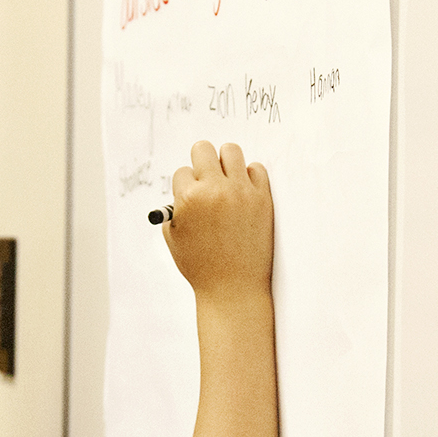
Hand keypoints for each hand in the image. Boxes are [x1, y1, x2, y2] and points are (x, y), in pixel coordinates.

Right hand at [161, 141, 272, 301]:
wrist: (233, 288)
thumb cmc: (201, 265)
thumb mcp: (174, 237)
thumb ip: (176, 207)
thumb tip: (186, 183)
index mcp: (188, 199)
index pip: (182, 171)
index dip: (185, 185)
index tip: (191, 198)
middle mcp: (214, 190)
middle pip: (203, 149)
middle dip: (201, 162)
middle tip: (205, 178)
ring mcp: (241, 192)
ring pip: (231, 151)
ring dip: (225, 162)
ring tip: (226, 180)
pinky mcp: (263, 198)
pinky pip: (257, 169)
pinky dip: (249, 175)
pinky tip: (244, 191)